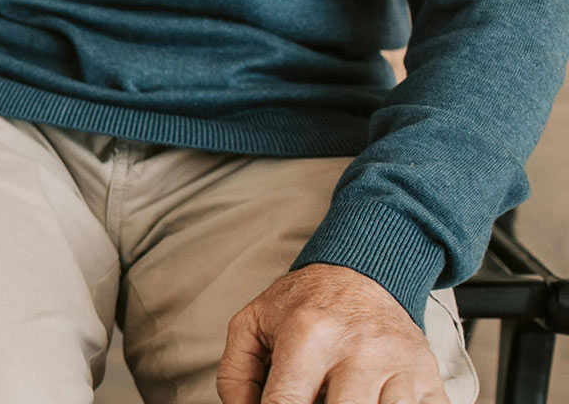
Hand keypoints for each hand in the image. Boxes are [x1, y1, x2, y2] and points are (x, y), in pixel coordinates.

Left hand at [219, 263, 444, 403]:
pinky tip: (371, 400)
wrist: (362, 273)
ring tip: (336, 397)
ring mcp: (400, 365)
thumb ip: (235, 376)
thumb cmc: (302, 305)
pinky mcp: (429, 378)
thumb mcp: (252, 325)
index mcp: (308, 335)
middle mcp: (358, 349)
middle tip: (311, 401)